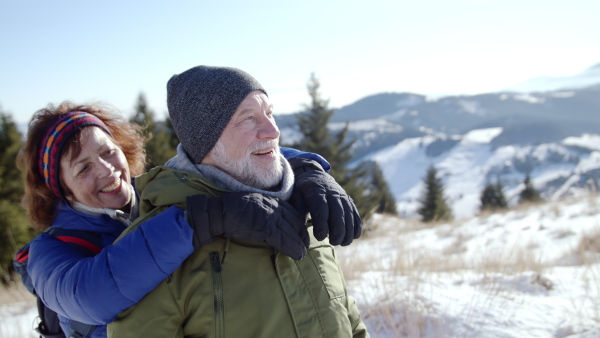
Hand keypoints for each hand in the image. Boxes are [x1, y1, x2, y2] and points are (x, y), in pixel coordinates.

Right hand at [186, 192, 309, 259]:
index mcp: (270, 200)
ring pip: (290, 231)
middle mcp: (272, 206)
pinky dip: (292, 248)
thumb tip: (272, 224)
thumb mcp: (252, 205)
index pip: (291, 212)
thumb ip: (264, 211)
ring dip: (299, 244)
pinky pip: (282, 239)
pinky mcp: (264, 227)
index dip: (299, 224)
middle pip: (294, 221)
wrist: (218, 213)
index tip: (302, 234)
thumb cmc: (231, 210)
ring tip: (303, 254)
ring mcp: (269, 216)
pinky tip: (297, 255)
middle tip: (306, 245)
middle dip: (302, 235)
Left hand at [288, 158, 361, 245]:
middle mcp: (331, 192)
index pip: (321, 209)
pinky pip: (355, 213)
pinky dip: (356, 225)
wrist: (313, 174)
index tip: (320, 237)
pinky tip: (354, 237)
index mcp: (316, 191)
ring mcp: (342, 195)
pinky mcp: (348, 199)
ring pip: (349, 213)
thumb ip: (298, 212)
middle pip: (338, 212)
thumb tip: (300, 232)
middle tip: (333, 242)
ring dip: (348, 230)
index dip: (322, 224)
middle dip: (338, 230)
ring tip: (343, 243)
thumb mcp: (295, 197)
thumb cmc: (301, 190)